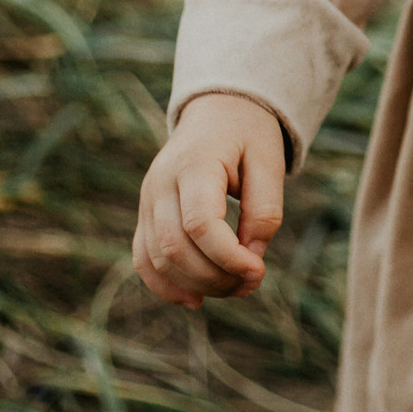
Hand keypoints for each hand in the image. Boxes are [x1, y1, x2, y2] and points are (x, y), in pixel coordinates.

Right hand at [133, 92, 285, 308]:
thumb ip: (264, 210)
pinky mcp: (145, 215)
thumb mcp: (269, 162)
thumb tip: (250, 258)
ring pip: (156, 258)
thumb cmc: (249, 136)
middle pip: (175, 247)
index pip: (200, 224)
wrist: (218, 111)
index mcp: (194, 164)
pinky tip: (195, 300)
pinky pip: (143, 259)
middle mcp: (161, 183)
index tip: (259, 270)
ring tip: (235, 289)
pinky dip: (165, 285)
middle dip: (215, 277)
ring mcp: (147, 200)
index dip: (228, 257)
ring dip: (196, 285)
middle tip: (252, 283)